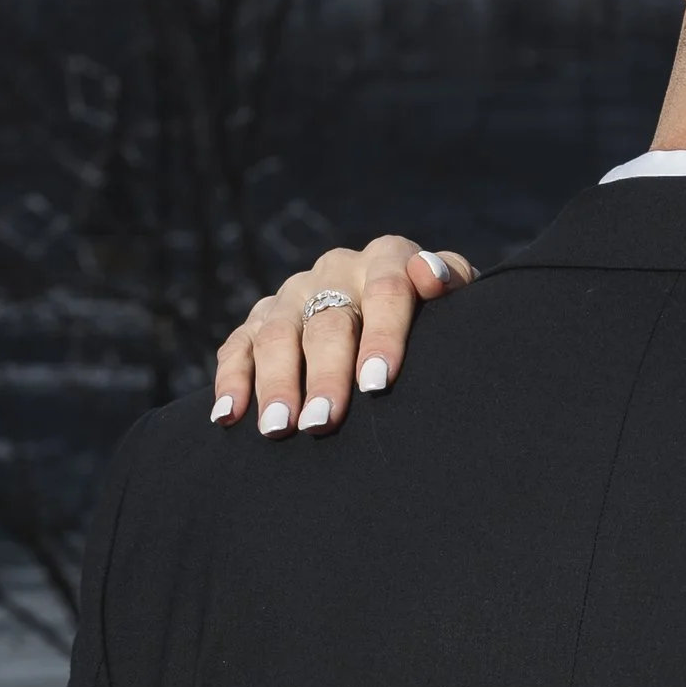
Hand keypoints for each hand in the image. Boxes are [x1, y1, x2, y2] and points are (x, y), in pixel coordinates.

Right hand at [209, 237, 472, 435]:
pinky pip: (238, 346)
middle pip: (327, 321)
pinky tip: (229, 415)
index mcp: (387, 257)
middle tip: (322, 423)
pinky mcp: (260, 319)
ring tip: (279, 429)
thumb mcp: (456, 301)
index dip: (382, 336)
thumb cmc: (437, 320)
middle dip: (325, 375)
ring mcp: (294, 295)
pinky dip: (232, 380)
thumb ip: (454, 283)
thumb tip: (431, 277)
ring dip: (275, 383)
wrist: (401, 318)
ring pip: (277, 334)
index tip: (378, 384)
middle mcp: (336, 270)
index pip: (386, 288)